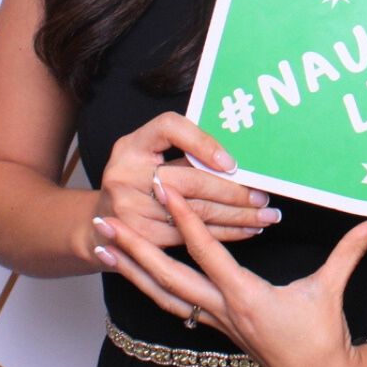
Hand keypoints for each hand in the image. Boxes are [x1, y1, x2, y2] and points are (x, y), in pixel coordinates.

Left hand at [91, 188, 366, 366]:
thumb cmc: (325, 335)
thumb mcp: (333, 288)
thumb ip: (354, 248)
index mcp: (246, 296)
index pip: (207, 251)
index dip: (184, 218)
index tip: (163, 190)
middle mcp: (221, 310)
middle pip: (165, 275)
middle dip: (133, 247)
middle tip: (104, 221)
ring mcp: (213, 321)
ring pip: (159, 292)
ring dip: (128, 268)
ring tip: (100, 245)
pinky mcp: (214, 326)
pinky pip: (171, 302)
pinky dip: (148, 284)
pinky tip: (132, 271)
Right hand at [92, 112, 278, 252]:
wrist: (102, 223)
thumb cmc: (138, 182)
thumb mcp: (149, 155)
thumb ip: (182, 150)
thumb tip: (238, 158)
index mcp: (131, 145)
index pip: (170, 129)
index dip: (203, 143)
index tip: (232, 163)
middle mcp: (125, 173)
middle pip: (190, 180)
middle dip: (233, 191)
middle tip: (263, 197)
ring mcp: (129, 207)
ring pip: (195, 212)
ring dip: (236, 216)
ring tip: (264, 216)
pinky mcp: (140, 236)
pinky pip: (190, 235)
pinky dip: (222, 234)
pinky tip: (244, 230)